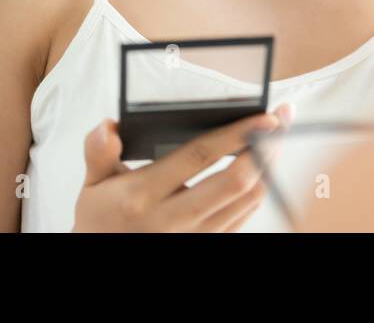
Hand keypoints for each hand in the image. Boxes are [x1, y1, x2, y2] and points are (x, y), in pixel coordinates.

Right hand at [73, 104, 293, 231]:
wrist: (100, 258)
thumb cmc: (101, 219)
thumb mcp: (91, 185)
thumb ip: (98, 152)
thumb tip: (108, 127)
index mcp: (143, 196)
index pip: (199, 157)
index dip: (236, 134)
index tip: (263, 115)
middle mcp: (172, 219)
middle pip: (235, 182)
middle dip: (265, 148)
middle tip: (282, 120)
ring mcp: (193, 236)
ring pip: (246, 201)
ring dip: (268, 167)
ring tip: (278, 138)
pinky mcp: (206, 245)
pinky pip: (243, 217)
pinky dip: (258, 189)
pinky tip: (262, 166)